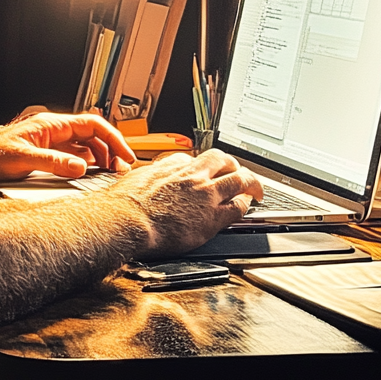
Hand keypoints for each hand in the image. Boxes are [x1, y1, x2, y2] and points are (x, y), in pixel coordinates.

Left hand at [0, 111, 136, 181]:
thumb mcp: (23, 160)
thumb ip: (53, 162)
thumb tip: (80, 167)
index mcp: (51, 124)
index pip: (92, 124)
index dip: (113, 138)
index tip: (125, 155)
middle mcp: (53, 129)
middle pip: (92, 133)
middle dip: (110, 149)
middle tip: (121, 169)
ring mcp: (49, 139)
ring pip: (84, 143)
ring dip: (100, 155)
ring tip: (111, 172)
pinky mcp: (45, 151)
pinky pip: (73, 153)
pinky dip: (87, 161)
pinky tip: (90, 173)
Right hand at [103, 149, 263, 257]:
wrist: (128, 220)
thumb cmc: (125, 204)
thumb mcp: (134, 178)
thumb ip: (146, 177)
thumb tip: (142, 179)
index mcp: (172, 165)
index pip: (194, 159)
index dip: (200, 166)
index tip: (202, 172)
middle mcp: (192, 175)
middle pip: (222, 160)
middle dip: (232, 164)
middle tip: (236, 171)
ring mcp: (205, 194)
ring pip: (239, 179)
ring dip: (250, 182)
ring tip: (255, 187)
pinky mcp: (212, 217)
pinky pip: (238, 207)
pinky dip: (245, 205)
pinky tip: (247, 206)